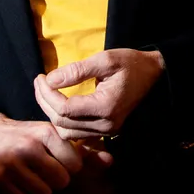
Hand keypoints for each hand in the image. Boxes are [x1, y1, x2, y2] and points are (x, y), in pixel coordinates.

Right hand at [0, 112, 92, 193]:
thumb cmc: (27, 135)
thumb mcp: (53, 135)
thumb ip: (83, 150)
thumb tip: (110, 161)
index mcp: (45, 132)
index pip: (75, 164)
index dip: (71, 166)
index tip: (62, 160)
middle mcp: (28, 147)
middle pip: (61, 181)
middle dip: (58, 179)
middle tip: (47, 170)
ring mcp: (11, 163)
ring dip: (43, 189)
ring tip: (34, 175)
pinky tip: (22, 181)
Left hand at [34, 49, 165, 140]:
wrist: (155, 75)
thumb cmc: (131, 64)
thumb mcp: (105, 59)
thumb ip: (77, 70)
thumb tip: (50, 79)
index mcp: (105, 107)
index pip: (64, 108)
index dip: (47, 94)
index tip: (40, 77)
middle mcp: (105, 125)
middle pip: (62, 122)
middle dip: (45, 102)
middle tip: (39, 82)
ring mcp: (106, 131)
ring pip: (66, 132)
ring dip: (52, 113)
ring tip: (46, 92)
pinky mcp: (105, 131)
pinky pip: (76, 134)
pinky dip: (64, 121)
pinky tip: (59, 104)